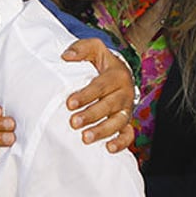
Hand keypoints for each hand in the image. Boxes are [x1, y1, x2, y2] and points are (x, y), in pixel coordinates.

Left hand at [62, 38, 134, 153]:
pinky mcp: (126, 121)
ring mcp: (126, 108)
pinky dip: (121, 142)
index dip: (85, 95)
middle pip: (109, 106)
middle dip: (91, 115)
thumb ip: (81, 48)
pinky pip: (128, 134)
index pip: (100, 86)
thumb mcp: (93, 48)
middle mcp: (124, 93)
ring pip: (118, 122)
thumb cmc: (101, 61)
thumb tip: (67, 56)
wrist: (118, 72)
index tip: (69, 103)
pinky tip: (108, 148)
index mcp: (117, 75)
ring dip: (102, 131)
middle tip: (74, 122)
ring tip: (86, 138)